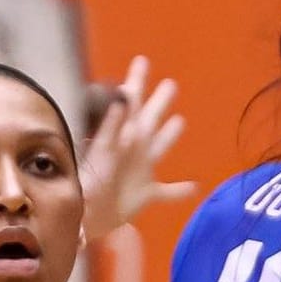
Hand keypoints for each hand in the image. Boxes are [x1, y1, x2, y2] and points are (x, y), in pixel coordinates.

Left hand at [80, 56, 196, 241]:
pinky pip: (169, 191)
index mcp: (125, 135)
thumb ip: (110, 126)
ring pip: (161, 147)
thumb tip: (121, 99)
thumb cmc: (88, 184)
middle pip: (152, 118)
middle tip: (170, 84)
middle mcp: (136, 148)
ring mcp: (142, 170)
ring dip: (170, 135)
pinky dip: (181, 190)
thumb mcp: (101, 151)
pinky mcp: (146, 194)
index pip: (131, 101)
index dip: (136, 82)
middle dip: (160, 101)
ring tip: (179, 122)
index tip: (141, 62)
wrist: (85, 219)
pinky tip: (195, 187)